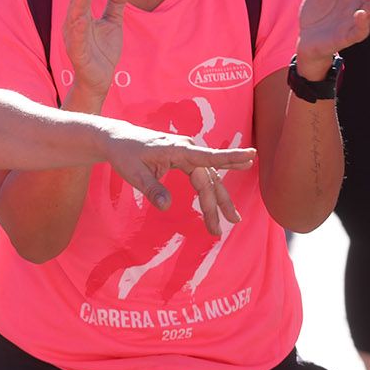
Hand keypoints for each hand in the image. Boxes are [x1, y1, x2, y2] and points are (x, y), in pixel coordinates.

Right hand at [61, 0, 129, 105]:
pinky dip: (78, 32)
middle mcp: (74, 27)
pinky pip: (77, 42)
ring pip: (74, 21)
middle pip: (76, 6)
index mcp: (81, 18)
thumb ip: (116, 1)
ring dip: (77, 6)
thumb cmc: (102, 49)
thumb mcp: (113, 22)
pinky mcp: (78, 55)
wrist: (100, 79)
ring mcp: (75, 41)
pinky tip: (81, 21)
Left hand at [100, 119, 255, 217]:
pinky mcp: (185, 159)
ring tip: (231, 220)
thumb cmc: (124, 154)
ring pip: (209, 179)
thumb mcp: (133, 173)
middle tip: (218, 230)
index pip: (207, 156)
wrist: (117, 139)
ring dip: (218, 200)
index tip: (251, 155)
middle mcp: (187, 149)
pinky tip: (219, 204)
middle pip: (208, 179)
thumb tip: (167, 206)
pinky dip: (211, 190)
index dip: (231, 157)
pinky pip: (203, 176)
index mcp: (176, 149)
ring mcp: (187, 154)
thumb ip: (151, 189)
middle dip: (215, 205)